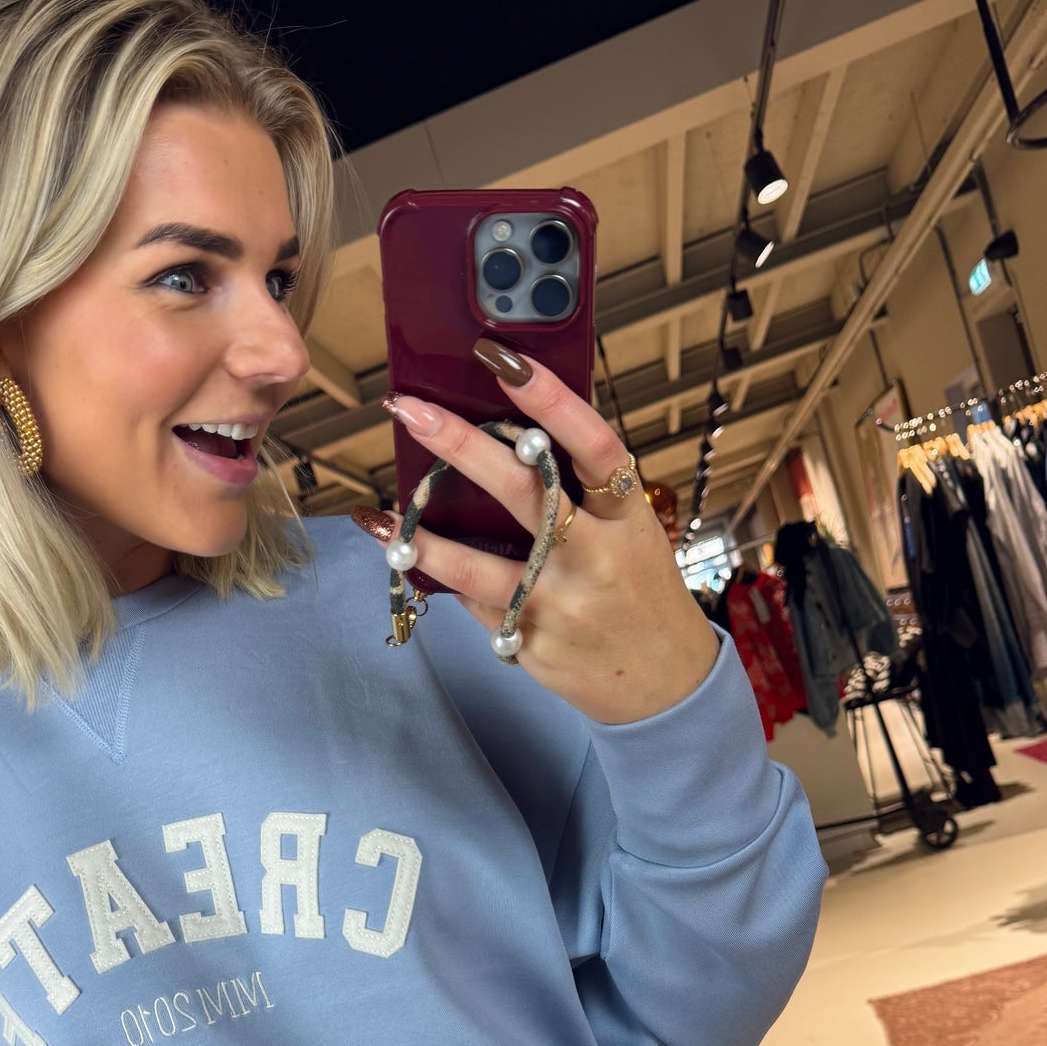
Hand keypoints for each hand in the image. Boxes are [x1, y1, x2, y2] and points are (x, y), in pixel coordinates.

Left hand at [372, 340, 718, 725]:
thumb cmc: (640, 593)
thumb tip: (508, 441)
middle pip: (524, 492)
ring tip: (380, 516)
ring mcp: (561, 605)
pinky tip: (413, 561)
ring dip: (423, 538)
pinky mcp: (532, 644)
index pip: (594, 446)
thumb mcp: (632, 534)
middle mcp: (596, 557)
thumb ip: (582, 497)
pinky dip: (446, 581)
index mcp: (628, 517)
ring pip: (478, 567)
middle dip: (461, 446)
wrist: (666, 684)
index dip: (552, 400)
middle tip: (410, 409)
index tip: (505, 360)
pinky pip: (477, 607)